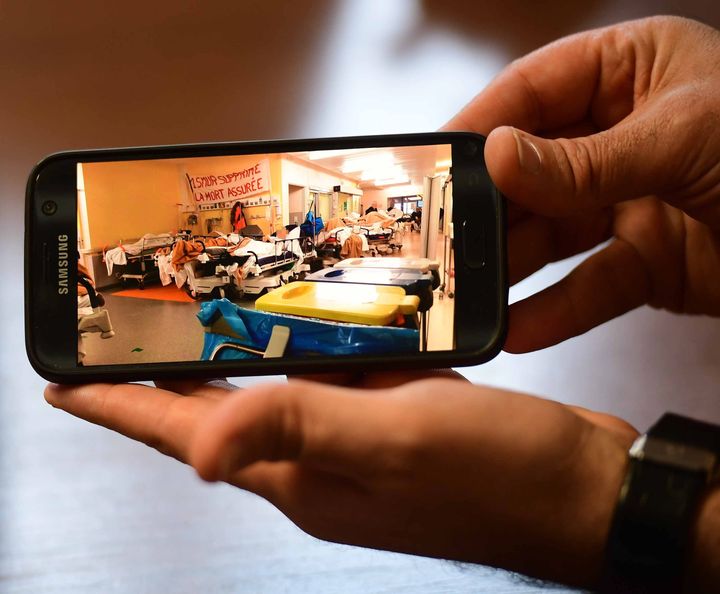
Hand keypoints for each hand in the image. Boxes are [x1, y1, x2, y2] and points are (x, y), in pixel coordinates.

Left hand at [45, 374, 636, 586]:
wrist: (583, 488)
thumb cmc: (504, 479)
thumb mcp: (397, 443)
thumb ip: (299, 431)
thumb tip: (196, 450)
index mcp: (304, 477)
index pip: (187, 438)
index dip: (121, 411)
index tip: (68, 386)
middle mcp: (321, 463)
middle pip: (223, 412)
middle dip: (172, 373)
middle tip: (135, 330)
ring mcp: (358, 442)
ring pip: (281, 389)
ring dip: (245, 352)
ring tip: (210, 310)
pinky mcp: (395, 420)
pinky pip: (335, 379)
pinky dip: (315, 347)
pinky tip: (315, 320)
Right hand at [445, 16, 719, 351]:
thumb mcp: (682, 139)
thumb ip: (584, 159)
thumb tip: (498, 156)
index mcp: (630, 73)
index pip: (533, 92)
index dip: (481, 124)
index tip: (434, 160)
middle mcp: (620, 137)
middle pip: (532, 172)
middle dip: (490, 209)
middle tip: (443, 236)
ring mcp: (630, 202)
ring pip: (552, 235)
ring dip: (512, 266)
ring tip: (469, 289)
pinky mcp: (646, 263)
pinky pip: (590, 287)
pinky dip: (556, 311)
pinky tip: (520, 327)